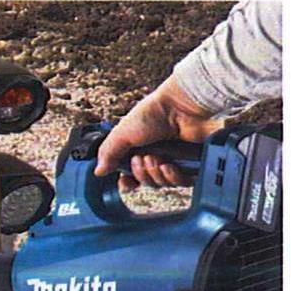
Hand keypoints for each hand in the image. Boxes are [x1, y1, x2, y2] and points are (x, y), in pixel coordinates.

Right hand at [94, 76, 224, 191]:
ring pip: (162, 184)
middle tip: (141, 160)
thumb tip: (99, 171)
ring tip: (157, 158)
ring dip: (156, 175)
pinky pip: (181, 183)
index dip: (128, 182)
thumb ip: (108, 153)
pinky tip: (170, 165)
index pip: (132, 175)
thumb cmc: (156, 112)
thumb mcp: (122, 133)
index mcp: (139, 148)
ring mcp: (175, 159)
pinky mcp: (192, 163)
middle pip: (146, 182)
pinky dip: (173, 177)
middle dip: (142, 174)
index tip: (125, 182)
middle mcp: (157, 155)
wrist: (183, 106)